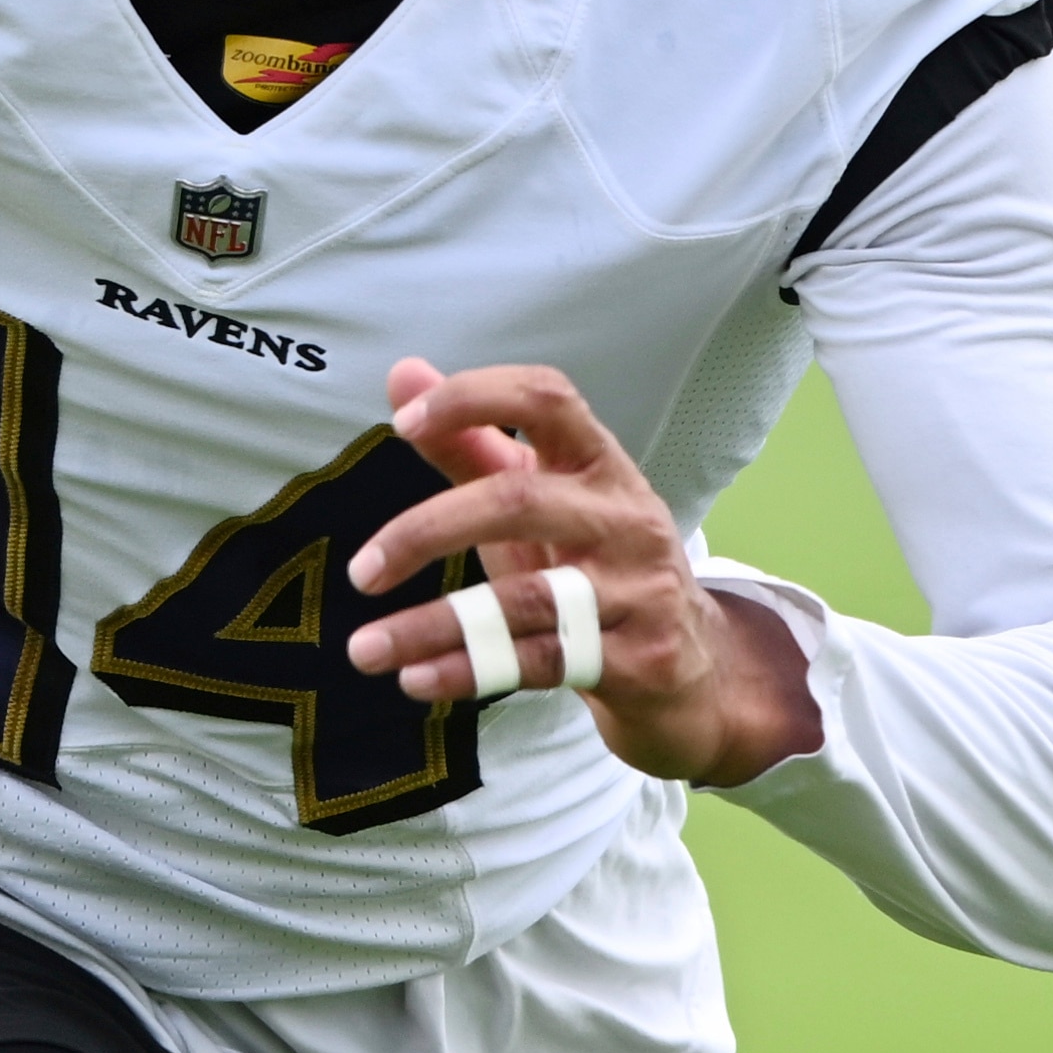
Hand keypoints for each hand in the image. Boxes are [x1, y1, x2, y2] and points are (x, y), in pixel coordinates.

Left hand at [343, 358, 817, 788]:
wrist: (691, 669)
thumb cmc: (592, 564)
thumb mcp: (537, 502)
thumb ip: (469, 444)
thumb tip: (401, 373)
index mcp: (599, 463)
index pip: (547, 398)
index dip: (474, 398)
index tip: (401, 424)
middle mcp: (627, 516)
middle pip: (518, 501)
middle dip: (427, 531)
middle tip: (361, 572)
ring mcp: (640, 590)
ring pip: (524, 601)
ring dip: (433, 626)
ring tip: (362, 648)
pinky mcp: (642, 659)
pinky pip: (541, 662)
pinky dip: (469, 671)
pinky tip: (413, 679)